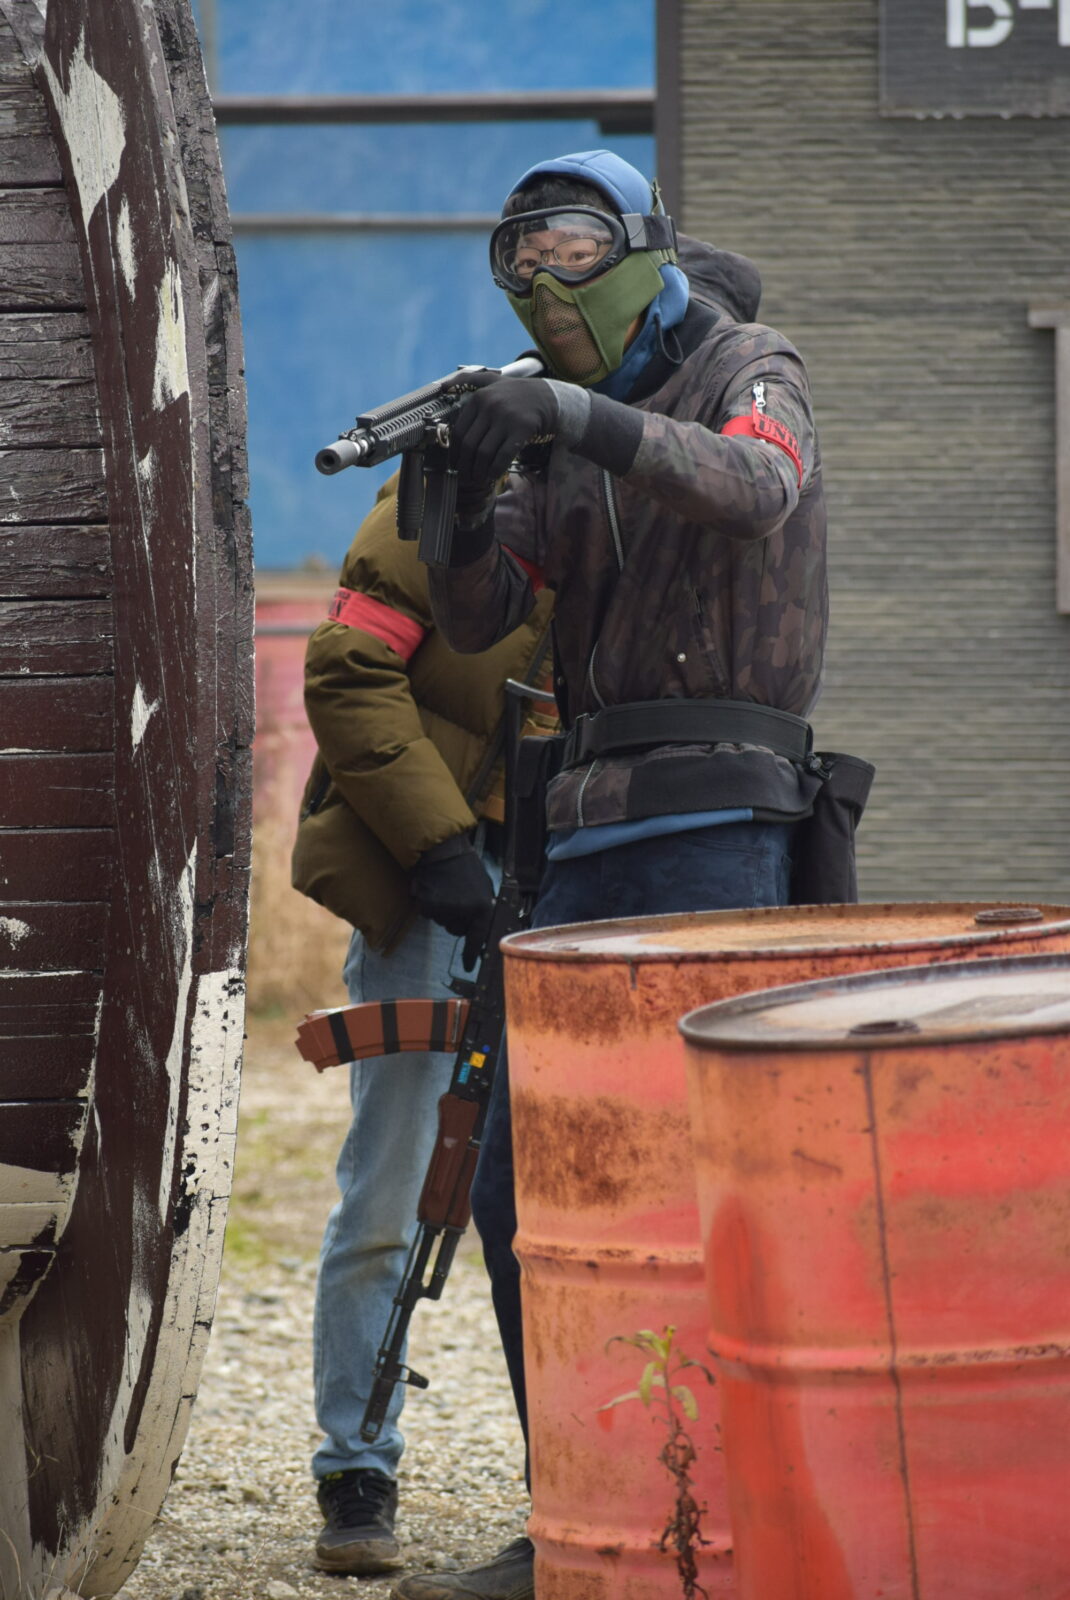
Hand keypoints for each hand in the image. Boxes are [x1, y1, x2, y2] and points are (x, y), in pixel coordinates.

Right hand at [410, 836, 495, 970]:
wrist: (443, 849)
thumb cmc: (465, 867)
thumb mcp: (484, 888)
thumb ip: (483, 909)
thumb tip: (483, 930)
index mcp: (483, 907)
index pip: (478, 938)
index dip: (472, 954)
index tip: (469, 966)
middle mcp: (464, 912)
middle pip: (458, 931)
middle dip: (457, 919)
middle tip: (458, 898)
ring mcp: (445, 910)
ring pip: (443, 922)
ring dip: (444, 910)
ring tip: (448, 889)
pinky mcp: (428, 906)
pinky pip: (430, 914)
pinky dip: (431, 904)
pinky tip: (436, 889)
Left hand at [449, 377, 558, 487]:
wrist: (549, 397)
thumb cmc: (517, 393)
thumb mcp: (492, 380)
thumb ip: (468, 379)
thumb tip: (443, 385)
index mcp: (479, 397)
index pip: (459, 432)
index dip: (455, 453)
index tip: (456, 464)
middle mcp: (491, 406)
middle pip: (470, 445)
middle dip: (465, 466)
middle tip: (466, 476)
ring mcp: (506, 418)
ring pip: (484, 453)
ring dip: (479, 471)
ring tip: (479, 478)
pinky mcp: (522, 430)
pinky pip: (502, 456)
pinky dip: (495, 470)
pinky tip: (493, 475)